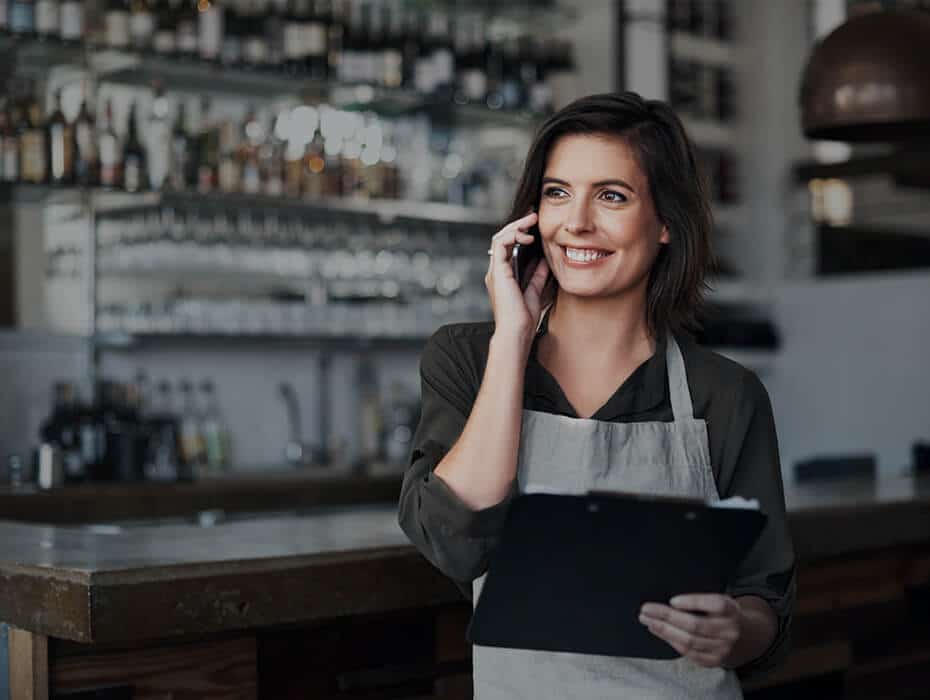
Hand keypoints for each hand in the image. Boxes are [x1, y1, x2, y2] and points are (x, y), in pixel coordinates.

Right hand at [484, 212, 549, 342]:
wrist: (517, 331)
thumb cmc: (524, 317)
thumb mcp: (534, 290)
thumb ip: (537, 275)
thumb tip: (544, 260)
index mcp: (504, 276)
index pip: (507, 247)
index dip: (520, 233)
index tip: (535, 226)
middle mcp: (497, 272)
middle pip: (502, 239)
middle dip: (517, 225)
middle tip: (533, 216)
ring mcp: (495, 271)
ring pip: (499, 238)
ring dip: (515, 226)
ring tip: (531, 221)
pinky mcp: (497, 271)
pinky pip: (499, 244)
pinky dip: (512, 235)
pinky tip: (527, 236)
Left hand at [639, 594, 741, 667]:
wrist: (745, 636)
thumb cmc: (723, 614)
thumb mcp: (719, 600)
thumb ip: (702, 600)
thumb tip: (670, 600)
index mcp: (731, 610)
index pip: (714, 604)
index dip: (693, 602)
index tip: (672, 600)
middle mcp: (729, 630)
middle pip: (695, 625)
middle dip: (667, 617)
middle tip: (647, 610)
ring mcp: (723, 648)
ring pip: (689, 641)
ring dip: (664, 630)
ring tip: (648, 621)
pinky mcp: (714, 660)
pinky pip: (689, 653)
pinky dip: (672, 642)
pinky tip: (659, 632)